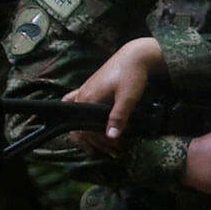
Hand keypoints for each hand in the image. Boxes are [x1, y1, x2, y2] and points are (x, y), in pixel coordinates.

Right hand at [62, 36, 163, 152]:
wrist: (134, 56)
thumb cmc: (132, 76)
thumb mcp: (128, 98)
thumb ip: (119, 117)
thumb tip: (111, 136)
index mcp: (88, 100)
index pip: (85, 130)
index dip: (99, 143)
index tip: (114, 150)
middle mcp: (81, 96)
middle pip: (80, 126)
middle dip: (94, 142)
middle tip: (113, 152)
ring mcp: (84, 91)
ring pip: (77, 117)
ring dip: (88, 133)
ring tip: (101, 144)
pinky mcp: (89, 88)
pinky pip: (76, 105)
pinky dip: (81, 118)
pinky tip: (88, 122)